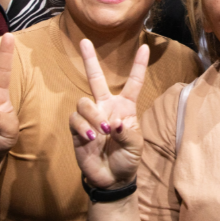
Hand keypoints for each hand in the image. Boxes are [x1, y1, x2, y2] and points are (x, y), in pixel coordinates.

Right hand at [69, 39, 148, 189]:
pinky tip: (92, 138)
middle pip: (95, 79)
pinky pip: (75, 118)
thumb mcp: (135, 146)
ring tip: (102, 132)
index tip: (144, 47)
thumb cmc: (127, 159)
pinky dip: (83, 127)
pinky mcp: (76, 128)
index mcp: (125, 107)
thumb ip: (126, 133)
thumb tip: (114, 123)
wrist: (111, 178)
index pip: (133, 83)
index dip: (138, 66)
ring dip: (93, 116)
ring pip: (84, 101)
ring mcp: (91, 117)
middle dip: (89, 60)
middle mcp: (106, 107)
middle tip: (84, 41)